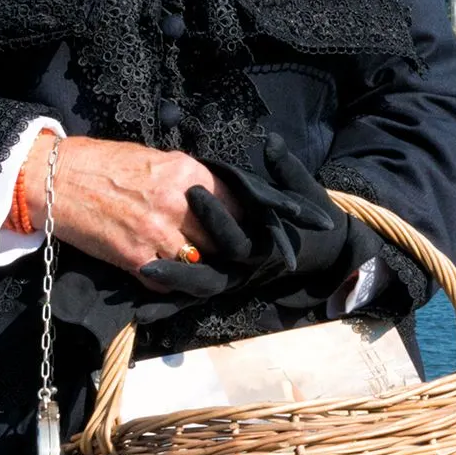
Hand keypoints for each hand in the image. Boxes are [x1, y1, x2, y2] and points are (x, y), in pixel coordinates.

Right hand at [26, 133, 220, 291]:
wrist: (56, 180)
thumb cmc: (101, 164)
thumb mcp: (154, 158)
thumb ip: (186, 180)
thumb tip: (213, 200)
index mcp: (185, 173)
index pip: (235, 205)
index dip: (238, 220)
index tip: (238, 228)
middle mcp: (177, 204)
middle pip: (223, 240)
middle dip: (225, 248)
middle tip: (226, 254)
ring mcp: (157, 234)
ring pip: (200, 266)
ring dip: (200, 269)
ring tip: (200, 269)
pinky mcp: (136, 259)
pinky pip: (169, 282)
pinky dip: (171, 282)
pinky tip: (168, 273)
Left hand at [144, 137, 365, 302]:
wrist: (317, 250)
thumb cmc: (309, 215)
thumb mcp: (302, 190)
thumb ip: (286, 169)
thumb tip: (274, 143)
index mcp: (263, 246)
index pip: (237, 240)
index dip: (217, 219)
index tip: (194, 191)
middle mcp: (243, 269)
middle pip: (210, 276)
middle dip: (180, 268)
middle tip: (149, 259)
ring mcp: (228, 279)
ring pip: (195, 290)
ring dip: (168, 286)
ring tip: (139, 275)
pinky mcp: (214, 283)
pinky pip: (186, 300)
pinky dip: (164, 305)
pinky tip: (137, 311)